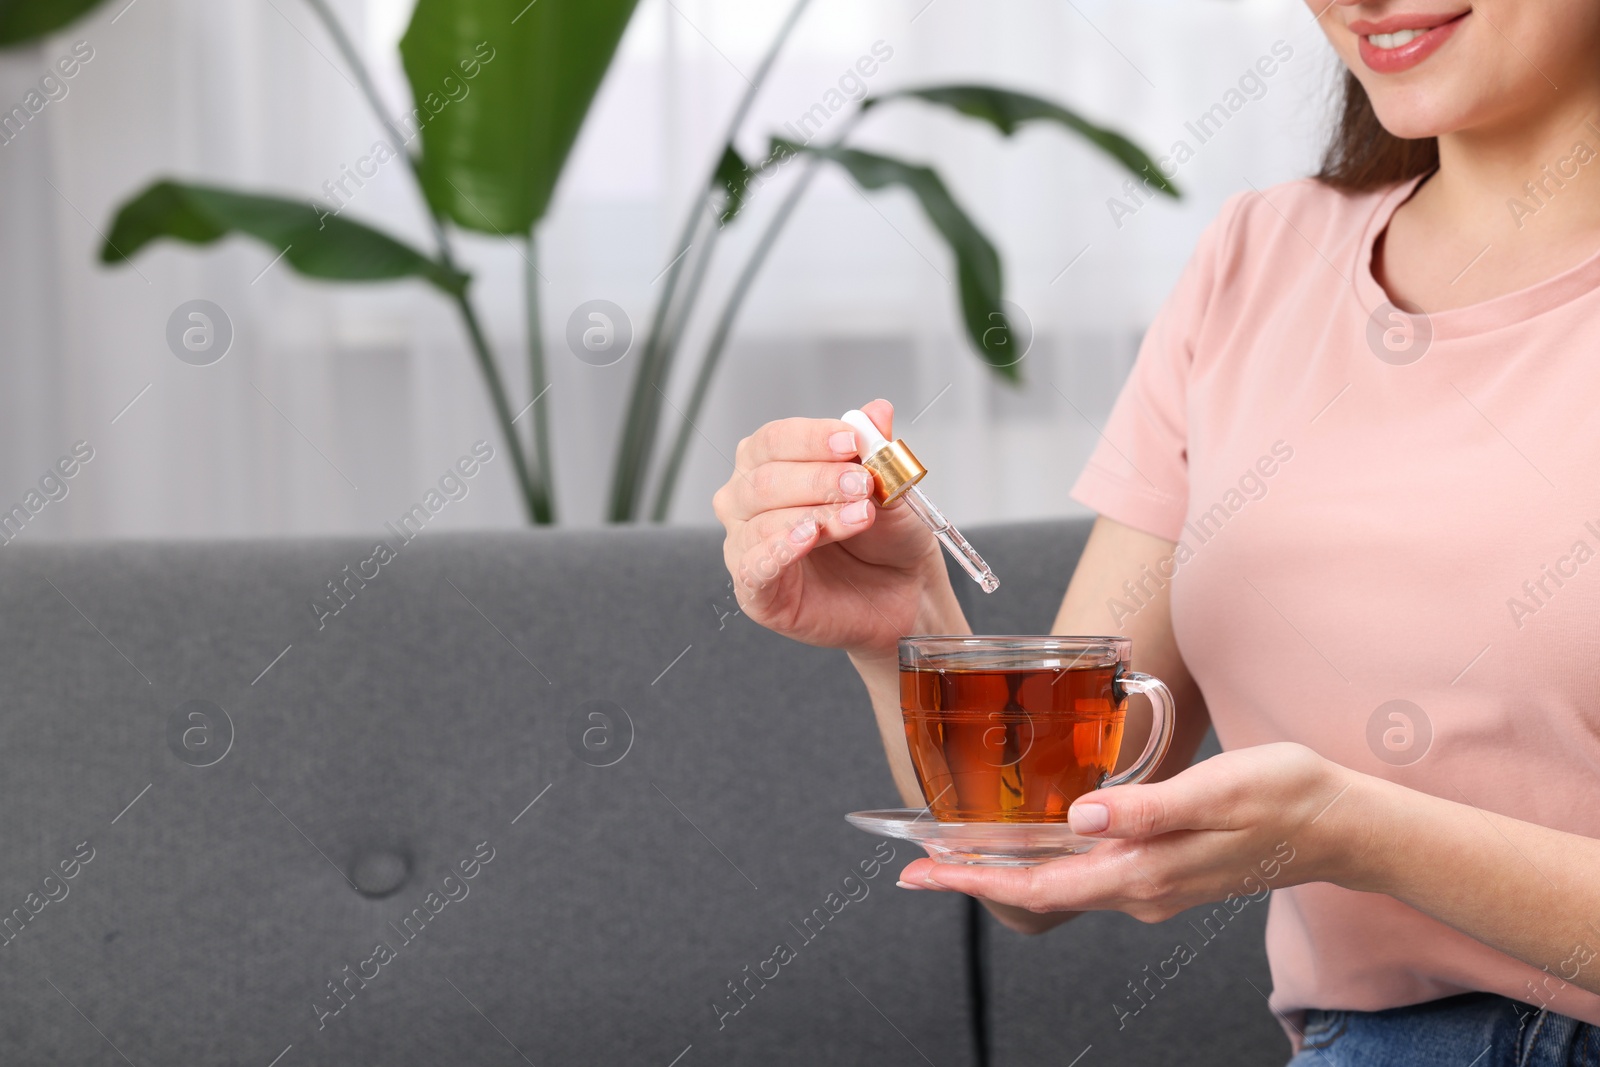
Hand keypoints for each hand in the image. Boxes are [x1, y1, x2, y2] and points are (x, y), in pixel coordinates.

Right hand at [713, 399, 951, 659]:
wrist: (901, 592)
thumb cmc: (884, 537)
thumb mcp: (888, 485)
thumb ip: (875, 449)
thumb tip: (877, 411)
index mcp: (769, 463)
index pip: (775, 440)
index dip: (813, 438)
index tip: (852, 442)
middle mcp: (747, 500)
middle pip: (765, 478)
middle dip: (819, 479)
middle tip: (862, 485)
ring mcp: (745, 545)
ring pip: (763, 521)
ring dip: (817, 515)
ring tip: (860, 516)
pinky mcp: (753, 591)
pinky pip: (753, 566)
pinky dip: (779, 550)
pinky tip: (807, 538)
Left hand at [897, 743, 1355, 922]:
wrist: (1341, 823)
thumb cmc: (1284, 797)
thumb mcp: (1216, 791)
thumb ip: (1147, 809)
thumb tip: (1081, 818)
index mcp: (1146, 873)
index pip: (1042, 887)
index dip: (976, 881)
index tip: (924, 873)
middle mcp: (1142, 889)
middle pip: (1041, 892)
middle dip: (976, 879)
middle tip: (919, 866)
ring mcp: (1153, 884)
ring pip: (1063, 884)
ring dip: (1008, 870)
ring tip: (958, 852)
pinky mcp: (1164, 869)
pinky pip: (1090, 873)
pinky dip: (1047, 861)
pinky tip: (1031, 840)